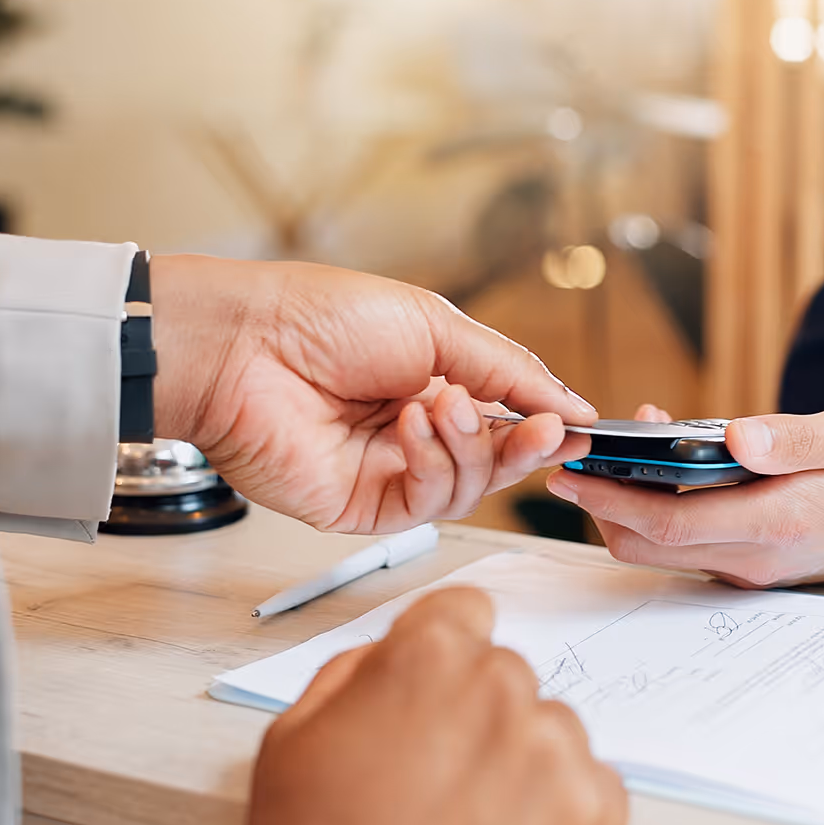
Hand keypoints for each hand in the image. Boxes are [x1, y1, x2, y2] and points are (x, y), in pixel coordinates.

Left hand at [149, 255, 594, 532]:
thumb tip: (573, 406)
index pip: (507, 420)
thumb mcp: (436, 326)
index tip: (579, 424)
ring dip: (468, 447)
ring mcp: (388, 473)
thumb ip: (510, 371)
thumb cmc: (320, 317)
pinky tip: (411, 426)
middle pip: (495, 464)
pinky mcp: (360, 507)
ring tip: (438, 404)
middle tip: (543, 427)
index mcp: (433, 384)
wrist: (244, 344)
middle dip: (523, 445)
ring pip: (468, 489)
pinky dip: (430, 465)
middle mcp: (414, 434)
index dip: (544, 425)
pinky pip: (424, 505)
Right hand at [227, 588, 627, 824]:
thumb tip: (392, 656)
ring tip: (465, 821)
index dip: (443, 650)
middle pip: (504, 674)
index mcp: (429, 654)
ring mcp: (554, 750)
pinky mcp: (593, 811)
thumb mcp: (295, 736)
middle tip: (433, 775)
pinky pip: (589, 783)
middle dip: (474, 713)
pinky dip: (557, 809)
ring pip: (547, 729)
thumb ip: (354, 672)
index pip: (465, 610)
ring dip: (517, 761)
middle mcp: (502, 688)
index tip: (439, 684)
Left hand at [549, 400, 823, 586]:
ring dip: (634, 501)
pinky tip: (672, 458)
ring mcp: (758, 564)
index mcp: (782, 521)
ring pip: (668, 546)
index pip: (670, 521)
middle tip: (579, 452)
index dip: (611, 499)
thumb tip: (738, 437)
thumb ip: (801, 439)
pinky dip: (666, 505)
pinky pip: (695, 541)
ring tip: (629, 440)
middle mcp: (761, 555)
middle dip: (604, 503)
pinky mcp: (760, 559)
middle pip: (651, 544)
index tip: (571, 469)